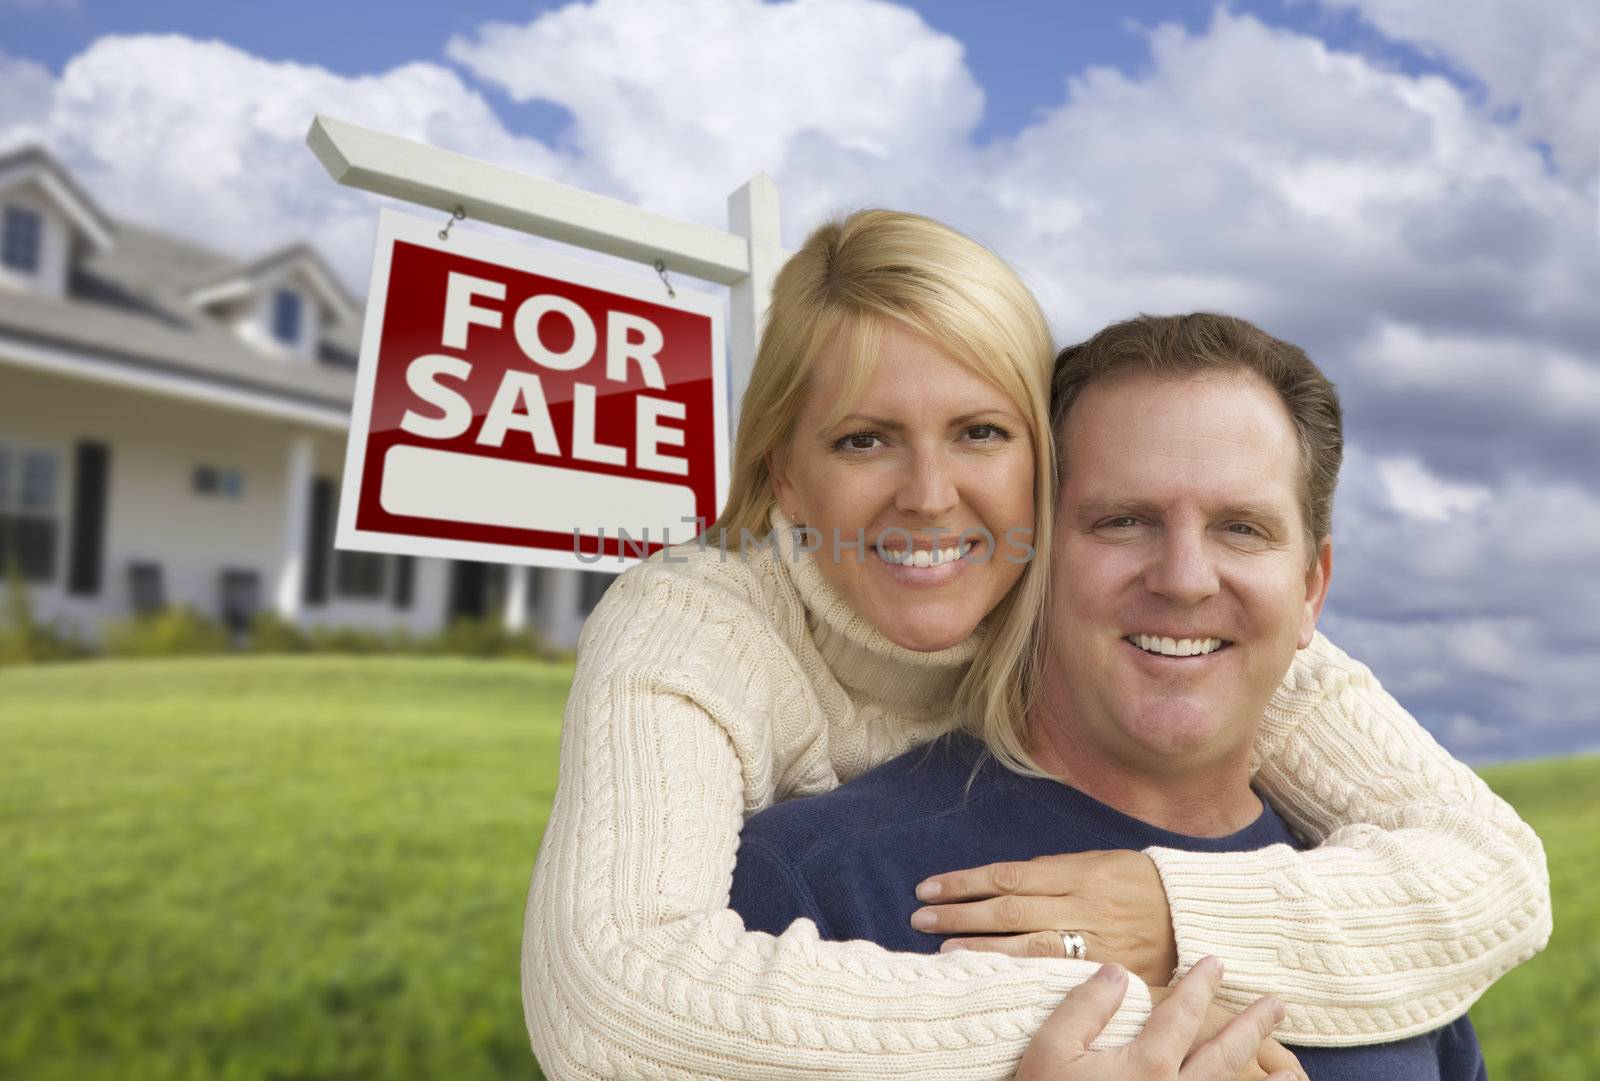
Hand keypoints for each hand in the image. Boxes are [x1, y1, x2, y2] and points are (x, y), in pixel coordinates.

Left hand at [914, 849, 1179, 986]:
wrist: (1193, 913)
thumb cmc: (1139, 883)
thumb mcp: (1096, 862)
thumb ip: (1052, 873)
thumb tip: (1002, 881)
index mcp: (1076, 871)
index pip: (1007, 876)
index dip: (964, 881)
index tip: (928, 886)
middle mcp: (1080, 904)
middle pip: (1008, 909)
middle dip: (960, 914)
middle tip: (920, 917)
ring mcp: (1093, 939)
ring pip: (1026, 943)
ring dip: (980, 946)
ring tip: (941, 949)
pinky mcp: (1105, 967)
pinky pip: (1054, 970)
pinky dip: (1018, 971)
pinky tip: (989, 972)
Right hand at [1013, 957, 1298, 1080]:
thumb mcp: (1050, 1049)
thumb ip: (1084, 1008)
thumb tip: (1115, 972)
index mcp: (1145, 1065)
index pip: (1180, 1015)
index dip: (1199, 986)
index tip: (1216, 963)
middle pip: (1223, 1056)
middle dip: (1250, 1027)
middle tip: (1276, 1004)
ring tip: (1290, 1073)